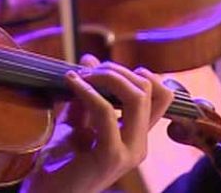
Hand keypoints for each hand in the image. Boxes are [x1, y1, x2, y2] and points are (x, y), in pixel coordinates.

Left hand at [20, 55, 173, 192]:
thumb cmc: (60, 161)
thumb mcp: (75, 120)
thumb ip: (86, 93)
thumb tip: (90, 59)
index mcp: (136, 135)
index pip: (160, 94)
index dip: (133, 73)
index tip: (100, 68)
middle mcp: (140, 144)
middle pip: (150, 90)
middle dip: (117, 70)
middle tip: (87, 70)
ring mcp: (129, 152)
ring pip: (137, 97)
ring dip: (106, 77)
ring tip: (80, 76)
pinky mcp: (111, 156)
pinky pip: (105, 112)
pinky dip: (87, 91)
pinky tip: (71, 82)